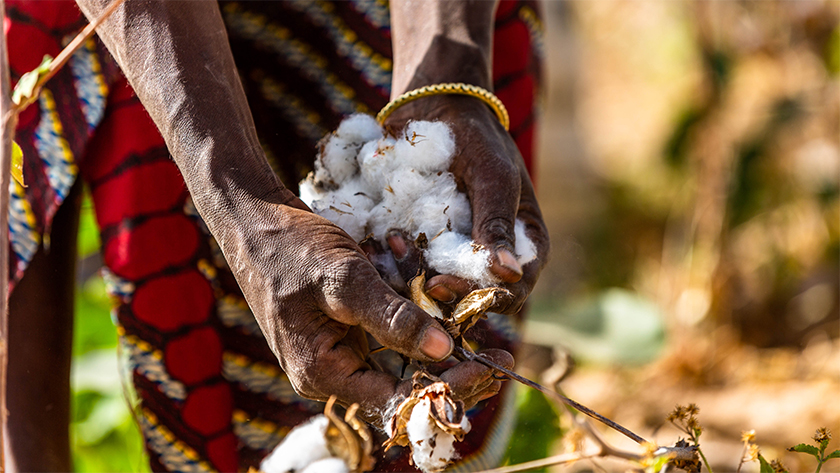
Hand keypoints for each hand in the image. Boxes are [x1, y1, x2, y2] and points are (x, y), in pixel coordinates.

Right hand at [238, 195, 512, 421]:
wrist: (253, 219)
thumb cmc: (292, 246)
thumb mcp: (344, 279)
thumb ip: (391, 317)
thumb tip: (444, 352)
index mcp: (323, 372)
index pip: (397, 401)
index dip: (447, 390)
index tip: (490, 367)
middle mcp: (330, 373)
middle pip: (403, 390)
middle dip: (455, 375)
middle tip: (502, 354)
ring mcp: (336, 353)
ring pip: (400, 366)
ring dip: (443, 354)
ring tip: (489, 341)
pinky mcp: (342, 333)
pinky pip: (388, 342)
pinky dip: (420, 329)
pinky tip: (452, 318)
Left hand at [380, 95, 549, 314]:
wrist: (436, 109)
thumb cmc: (476, 138)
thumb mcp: (493, 176)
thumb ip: (497, 223)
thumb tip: (508, 274)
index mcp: (525, 244)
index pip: (512, 289)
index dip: (484, 297)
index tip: (447, 287)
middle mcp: (493, 255)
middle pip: (475, 297)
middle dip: (448, 296)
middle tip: (421, 285)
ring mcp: (458, 252)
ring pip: (442, 287)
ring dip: (418, 281)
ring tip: (394, 257)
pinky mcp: (427, 245)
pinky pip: (414, 268)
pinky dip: (398, 265)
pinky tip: (380, 251)